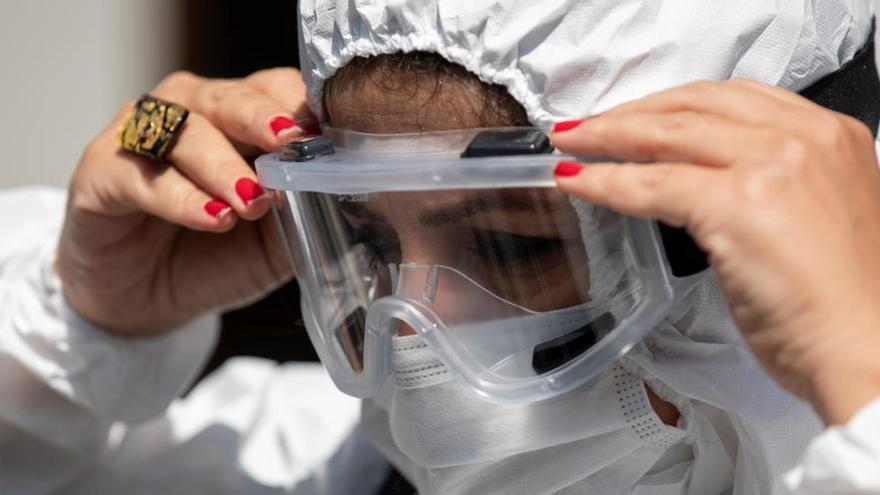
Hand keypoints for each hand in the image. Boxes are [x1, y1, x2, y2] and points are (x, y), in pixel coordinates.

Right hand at [57, 68, 311, 335]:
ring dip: (223, 165)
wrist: (148, 301)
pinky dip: (181, 198)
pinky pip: (142, 177)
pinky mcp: (101, 172)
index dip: (297, 105)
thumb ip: (301, 214)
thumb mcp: (272, 241)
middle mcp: (189, 113)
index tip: (325, 130)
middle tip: (289, 142)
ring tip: (251, 200)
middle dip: (261, 119)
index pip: (272, 90)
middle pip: (228, 99)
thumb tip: (338, 197)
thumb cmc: (215, 255)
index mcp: (238, 119)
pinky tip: (213, 217)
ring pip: (184, 132)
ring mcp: (140, 137)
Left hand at [551, 80, 879, 423]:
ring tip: (571, 144)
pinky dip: (607, 182)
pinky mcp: (741, 204)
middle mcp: (805, 139)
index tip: (635, 114)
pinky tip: (579, 182)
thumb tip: (707, 184)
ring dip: (607, 137)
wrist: (872, 353)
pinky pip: (653, 184)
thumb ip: (773, 186)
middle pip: (695, 105)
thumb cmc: (846, 306)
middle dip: (630, 113)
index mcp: (829, 136)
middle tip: (587, 126)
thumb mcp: (817, 218)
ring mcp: (774, 166)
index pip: (732, 98)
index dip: (671, 104)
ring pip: (667, 136)